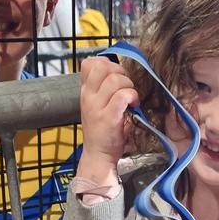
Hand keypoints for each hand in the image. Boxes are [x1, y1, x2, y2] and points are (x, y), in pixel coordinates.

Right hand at [76, 57, 137, 183]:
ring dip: (129, 86)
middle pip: (103, 67)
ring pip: (115, 79)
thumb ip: (101, 90)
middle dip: (120, 72)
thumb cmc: (101, 132)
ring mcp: (97, 107)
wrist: (98, 155)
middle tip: (126, 87)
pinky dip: (132, 96)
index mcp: (85, 92)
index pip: (89, 63)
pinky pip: (123, 95)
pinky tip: (133, 105)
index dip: (106, 63)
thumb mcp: (95, 106)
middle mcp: (89, 97)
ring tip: (131, 98)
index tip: (115, 76)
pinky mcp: (109, 117)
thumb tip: (115, 73)